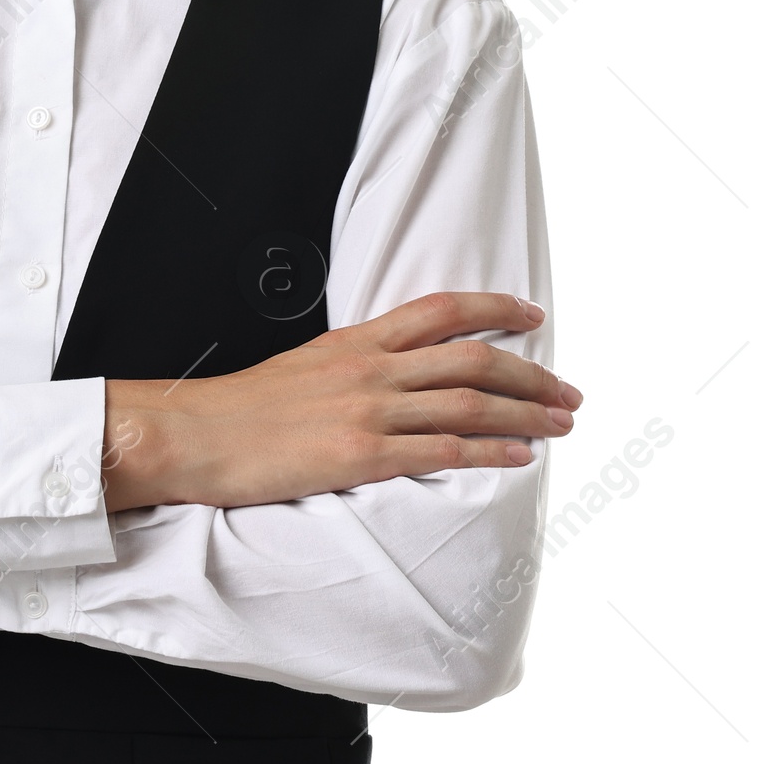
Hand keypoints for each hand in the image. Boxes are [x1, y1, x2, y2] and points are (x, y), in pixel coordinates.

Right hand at [100, 292, 577, 511]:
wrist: (195, 434)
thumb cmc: (241, 408)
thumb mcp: (303, 365)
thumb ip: (352, 366)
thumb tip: (393, 375)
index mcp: (355, 341)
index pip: (440, 310)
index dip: (495, 306)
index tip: (534, 316)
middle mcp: (369, 369)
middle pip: (471, 358)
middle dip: (531, 373)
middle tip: (568, 391)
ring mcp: (368, 411)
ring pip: (469, 403)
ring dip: (526, 414)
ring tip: (562, 424)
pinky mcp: (362, 456)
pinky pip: (443, 449)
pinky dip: (491, 450)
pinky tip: (519, 457)